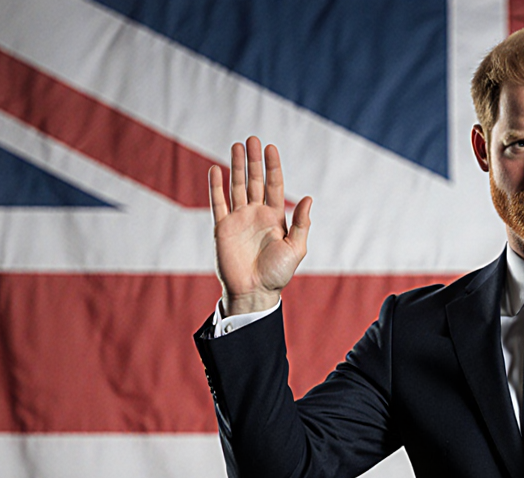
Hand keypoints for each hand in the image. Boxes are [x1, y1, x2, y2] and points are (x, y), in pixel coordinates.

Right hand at [209, 136, 312, 315]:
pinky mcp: (222, 227)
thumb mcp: (296, 248)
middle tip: (252, 138)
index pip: (273, 185)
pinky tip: (215, 169)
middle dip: (253, 160)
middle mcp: (256, 214)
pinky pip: (217, 203)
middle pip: (254, 180)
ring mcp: (238, 219)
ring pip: (236, 186)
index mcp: (275, 217)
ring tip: (236, 145)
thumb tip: (308, 198)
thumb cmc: (278, 273)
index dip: (272, 166)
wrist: (255, 292)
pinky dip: (215, 186)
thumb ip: (301, 223)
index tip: (271, 147)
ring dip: (236, 166)